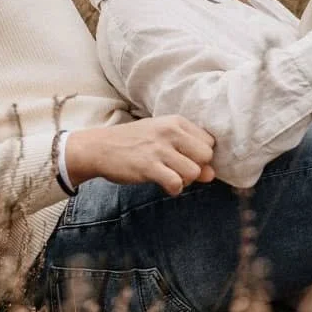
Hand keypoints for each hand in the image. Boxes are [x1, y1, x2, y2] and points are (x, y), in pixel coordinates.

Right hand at [65, 115, 216, 194]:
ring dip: (185, 180)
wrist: (100, 147)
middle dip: (197, 168)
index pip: (209, 141)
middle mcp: (170, 132)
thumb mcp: (162, 138)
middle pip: (206, 156)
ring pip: (194, 172)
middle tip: (180, 171)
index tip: (187, 160)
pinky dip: (174, 189)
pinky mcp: (148, 166)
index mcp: (176, 122)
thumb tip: (211, 174)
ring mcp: (159, 149)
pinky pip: (176, 183)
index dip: (201, 155)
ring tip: (171, 177)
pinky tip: (165, 186)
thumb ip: (188, 152)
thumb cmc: (134, 142)